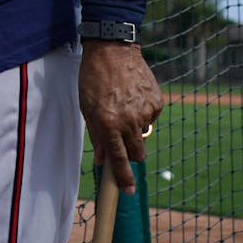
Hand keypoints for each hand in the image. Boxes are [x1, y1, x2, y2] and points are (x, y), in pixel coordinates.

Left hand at [79, 40, 162, 192]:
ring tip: (121, 106)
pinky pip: (150, 117)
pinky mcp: (157, 103)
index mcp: (108, 123)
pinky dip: (141, 113)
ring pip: (142, 134)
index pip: (118, 158)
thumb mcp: (86, 107)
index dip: (123, 177)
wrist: (112, 50)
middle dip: (130, 154)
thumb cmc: (92, 78)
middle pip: (136, 152)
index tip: (128, 191)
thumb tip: (101, 160)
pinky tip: (131, 96)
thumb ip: (96, 134)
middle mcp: (129, 121)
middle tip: (121, 140)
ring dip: (133, 129)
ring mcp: (145, 112)